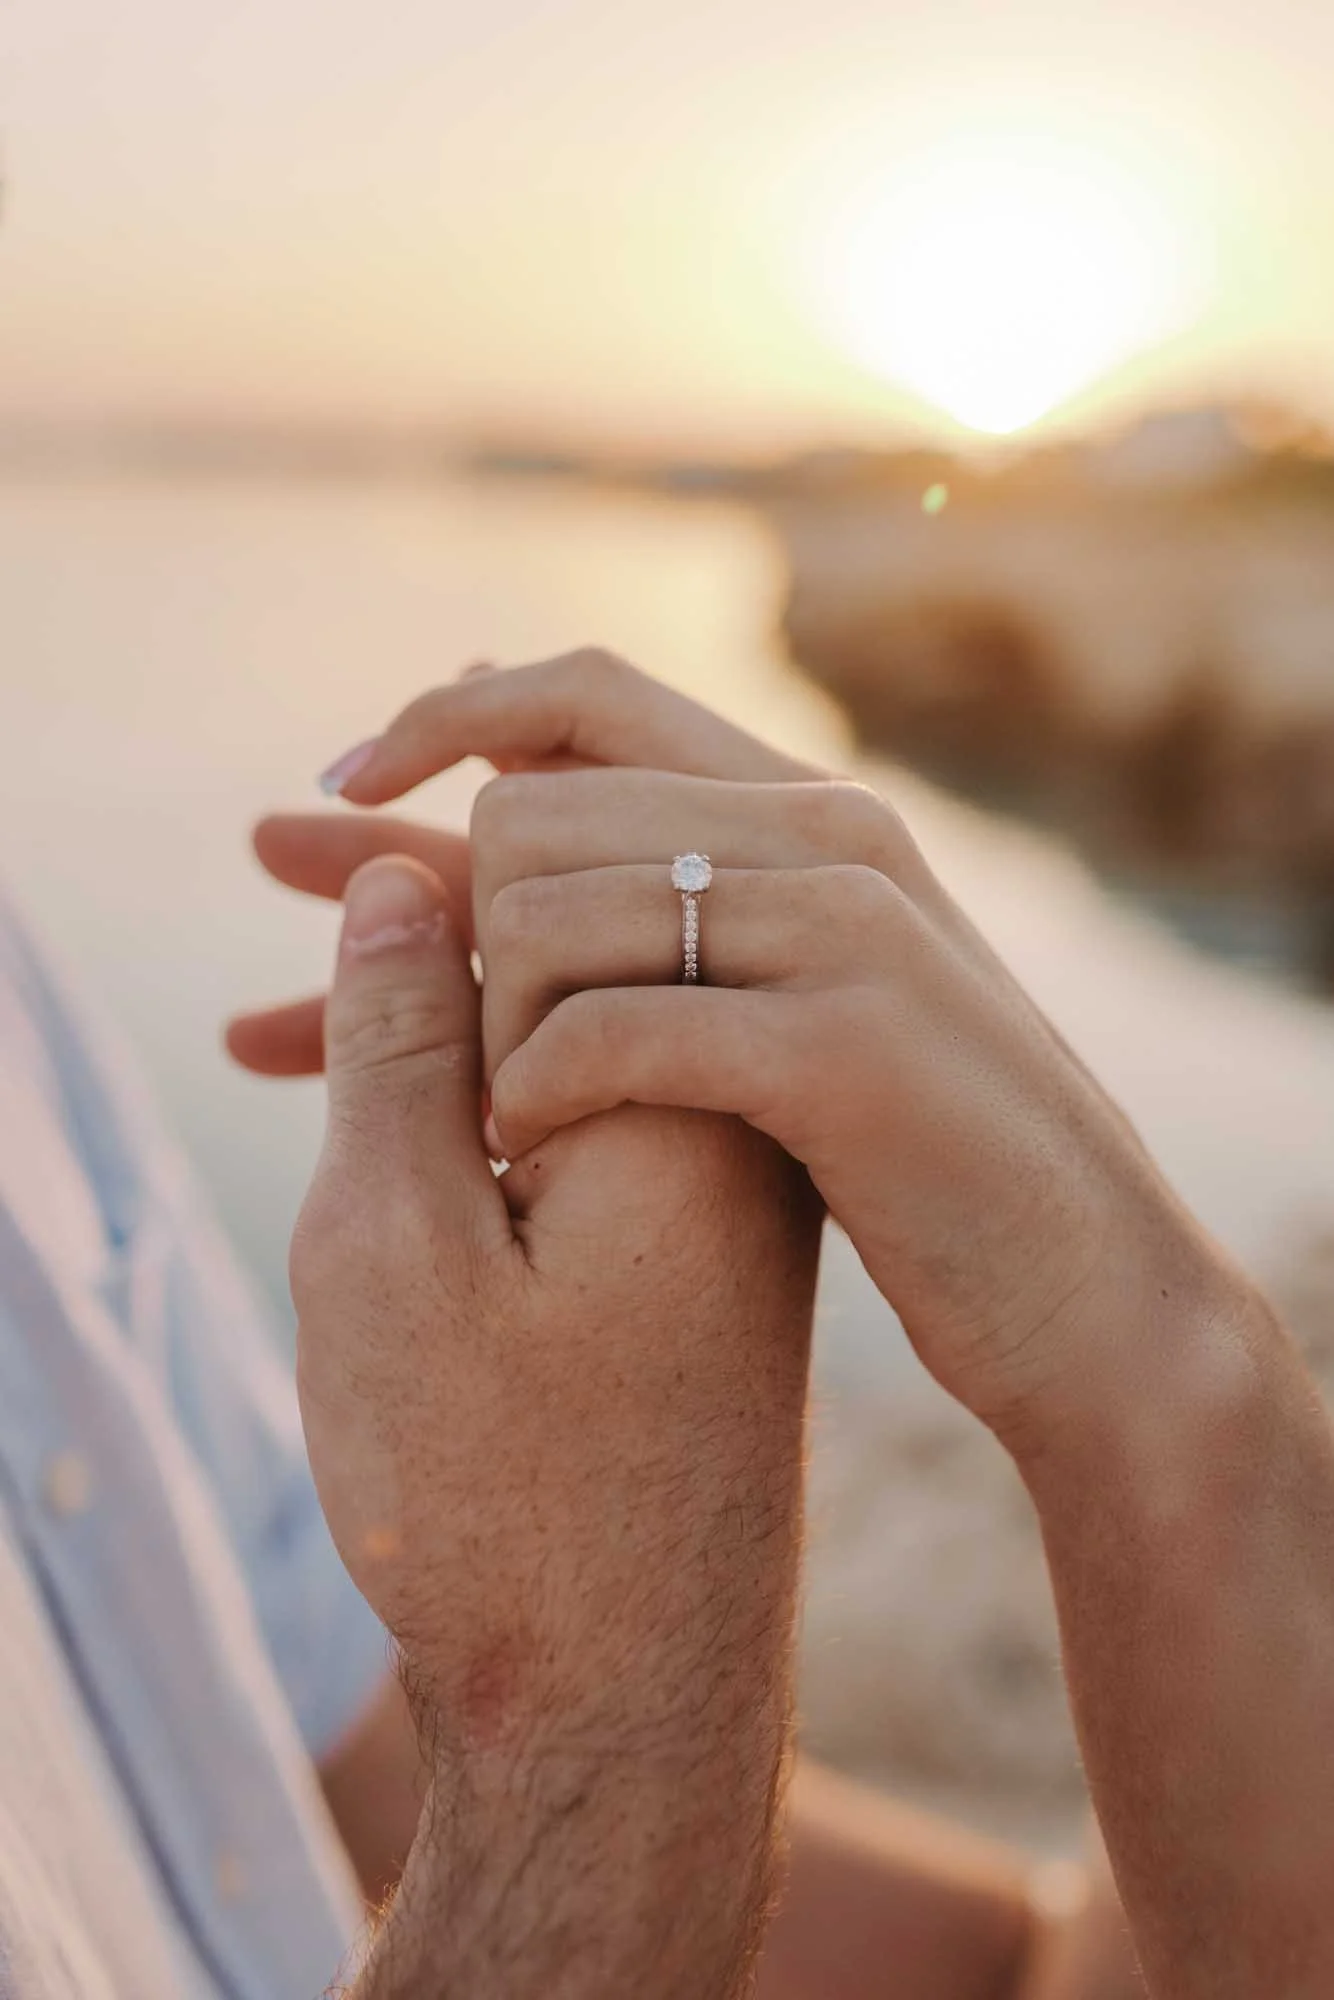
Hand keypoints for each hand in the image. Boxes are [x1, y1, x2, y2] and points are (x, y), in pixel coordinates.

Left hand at [288, 648, 1229, 1455]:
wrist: (1090, 1288)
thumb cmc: (914, 1153)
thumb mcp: (794, 997)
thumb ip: (672, 901)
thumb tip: (496, 808)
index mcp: (810, 810)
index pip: (586, 690)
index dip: (443, 713)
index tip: (339, 775)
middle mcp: (828, 836)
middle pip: (531, 811)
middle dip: (421, 913)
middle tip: (362, 1033)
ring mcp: (845, 933)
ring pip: (553, 912)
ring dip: (480, 1026)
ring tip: (479, 1120)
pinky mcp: (844, 1050)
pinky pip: (612, 1030)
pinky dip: (534, 1089)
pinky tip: (516, 1146)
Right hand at [290, 849, 821, 1996]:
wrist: (626, 1724)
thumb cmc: (504, 1508)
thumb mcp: (398, 1257)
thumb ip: (398, 1049)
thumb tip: (408, 875)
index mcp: (679, 1093)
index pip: (562, 889)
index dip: (427, 855)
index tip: (320, 820)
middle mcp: (720, 1123)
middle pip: (559, 949)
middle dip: (411, 900)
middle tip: (274, 839)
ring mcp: (710, 1195)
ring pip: (554, 1047)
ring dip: (420, 1017)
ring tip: (270, 1006)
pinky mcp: (687, 1259)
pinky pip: (572, 1137)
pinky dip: (468, 1121)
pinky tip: (369, 1125)